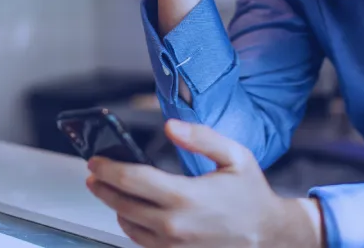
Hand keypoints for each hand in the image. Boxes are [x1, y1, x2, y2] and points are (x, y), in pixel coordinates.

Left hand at [86, 119, 323, 247]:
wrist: (269, 236)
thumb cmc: (252, 196)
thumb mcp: (235, 156)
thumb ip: (201, 137)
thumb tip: (170, 126)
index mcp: (185, 196)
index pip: (131, 179)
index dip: (107, 167)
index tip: (95, 160)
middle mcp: (174, 225)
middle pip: (121, 203)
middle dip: (102, 186)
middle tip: (94, 173)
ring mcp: (172, 246)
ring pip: (127, 224)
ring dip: (114, 205)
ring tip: (109, 190)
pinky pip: (140, 241)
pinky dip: (130, 224)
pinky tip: (131, 211)